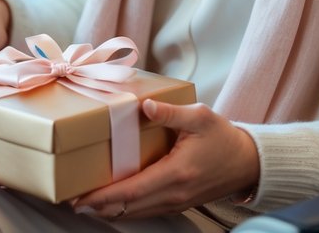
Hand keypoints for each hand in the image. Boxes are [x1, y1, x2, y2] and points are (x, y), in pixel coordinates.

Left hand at [70, 100, 258, 218]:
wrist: (248, 163)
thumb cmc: (223, 137)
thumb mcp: (200, 117)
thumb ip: (171, 112)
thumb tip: (145, 105)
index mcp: (177, 173)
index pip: (132, 190)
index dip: (104, 196)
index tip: (80, 197)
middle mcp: (174, 194)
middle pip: (129, 207)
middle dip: (98, 206)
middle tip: (70, 200)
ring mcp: (176, 202)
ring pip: (136, 213)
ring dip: (109, 210)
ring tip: (84, 203)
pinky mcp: (178, 204)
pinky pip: (146, 211)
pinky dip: (125, 209)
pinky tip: (112, 203)